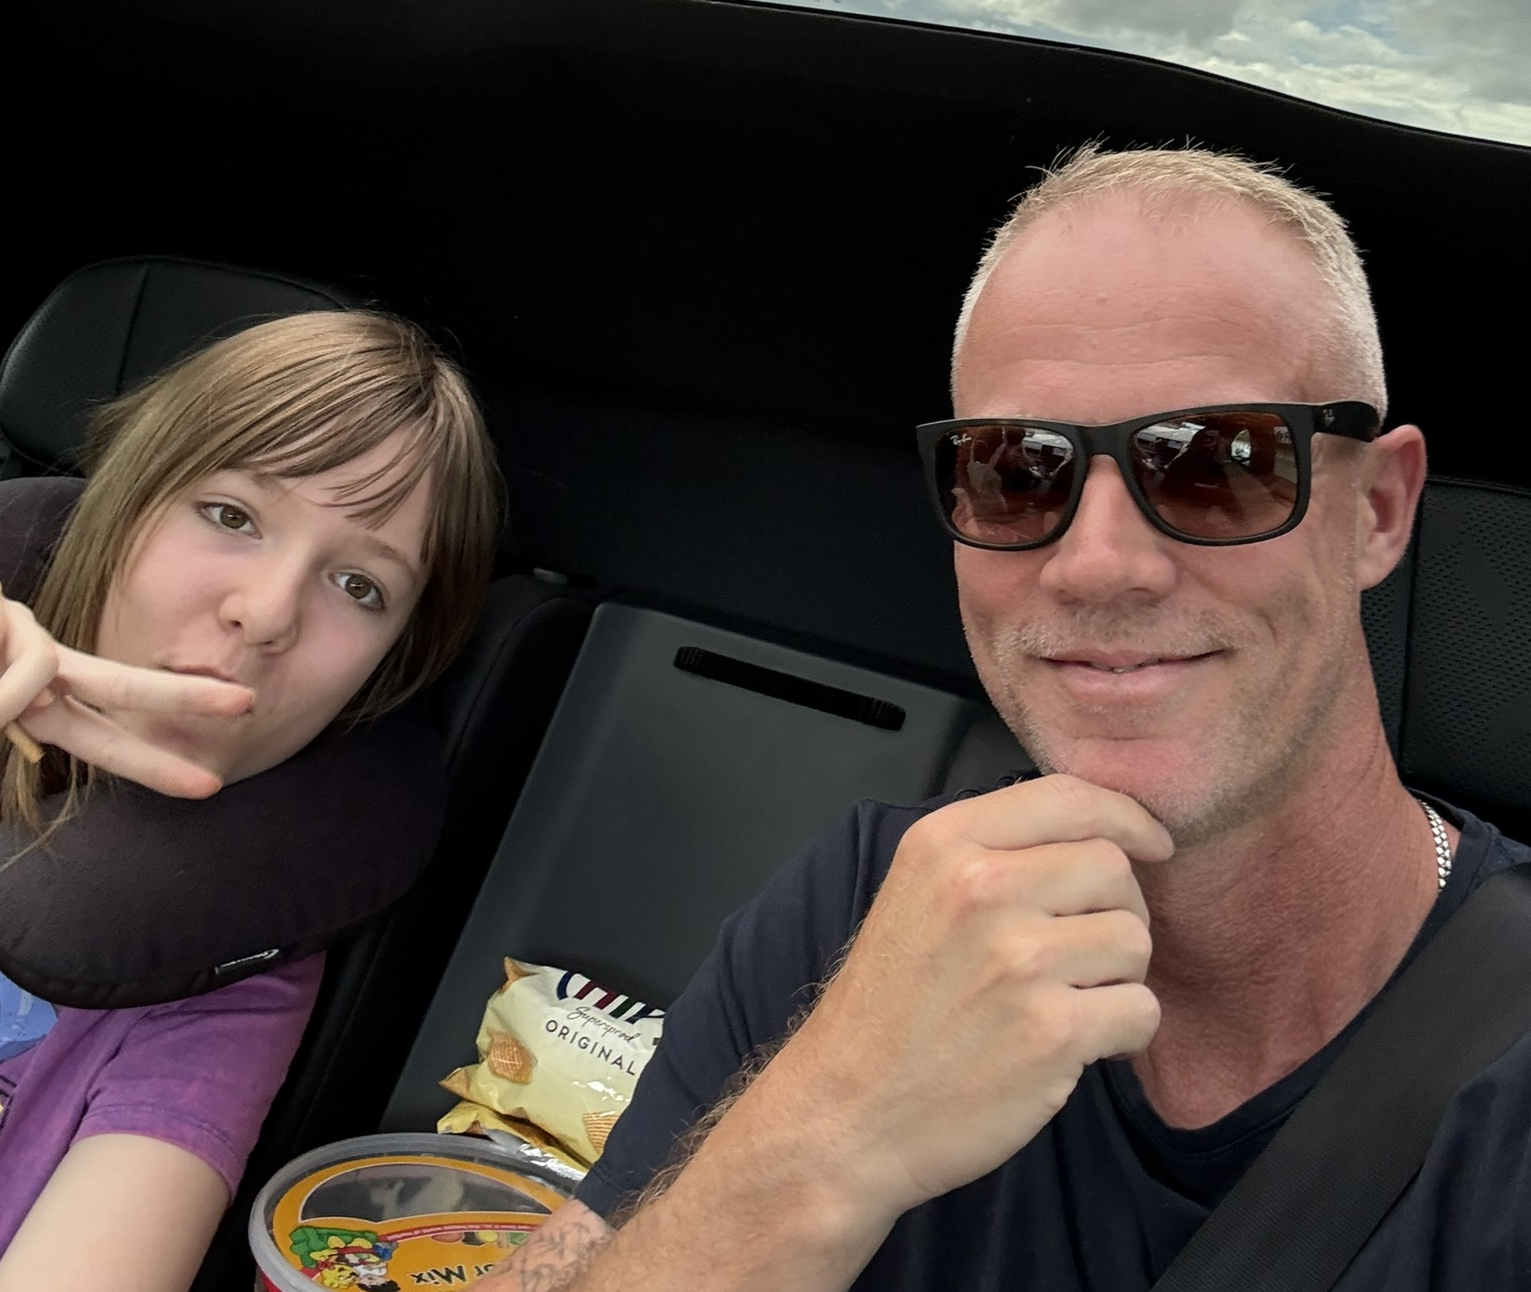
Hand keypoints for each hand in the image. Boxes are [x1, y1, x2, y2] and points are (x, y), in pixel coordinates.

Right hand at [0, 590, 253, 798]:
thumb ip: (23, 715)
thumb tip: (48, 703)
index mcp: (46, 702)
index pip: (109, 736)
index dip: (157, 763)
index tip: (209, 786)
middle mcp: (46, 670)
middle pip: (126, 688)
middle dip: (189, 696)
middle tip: (247, 702)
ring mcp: (27, 641)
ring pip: (84, 669)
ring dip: (19, 700)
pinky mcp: (7, 620)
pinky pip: (25, 667)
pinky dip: (4, 688)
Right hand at [754, 774, 1172, 1220]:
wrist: (847, 1113)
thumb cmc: (888, 1010)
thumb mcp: (915, 894)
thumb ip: (993, 853)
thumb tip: (1100, 833)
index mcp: (944, 845)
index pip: (1069, 797)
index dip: (1126, 817)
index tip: (1149, 844)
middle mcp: (981, 889)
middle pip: (1112, 866)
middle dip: (1119, 909)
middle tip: (1083, 952)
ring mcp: (1018, 960)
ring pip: (1134, 938)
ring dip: (1120, 975)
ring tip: (1069, 1000)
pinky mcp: (1052, 1031)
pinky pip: (1140, 1009)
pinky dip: (1123, 1032)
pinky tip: (1077, 1044)